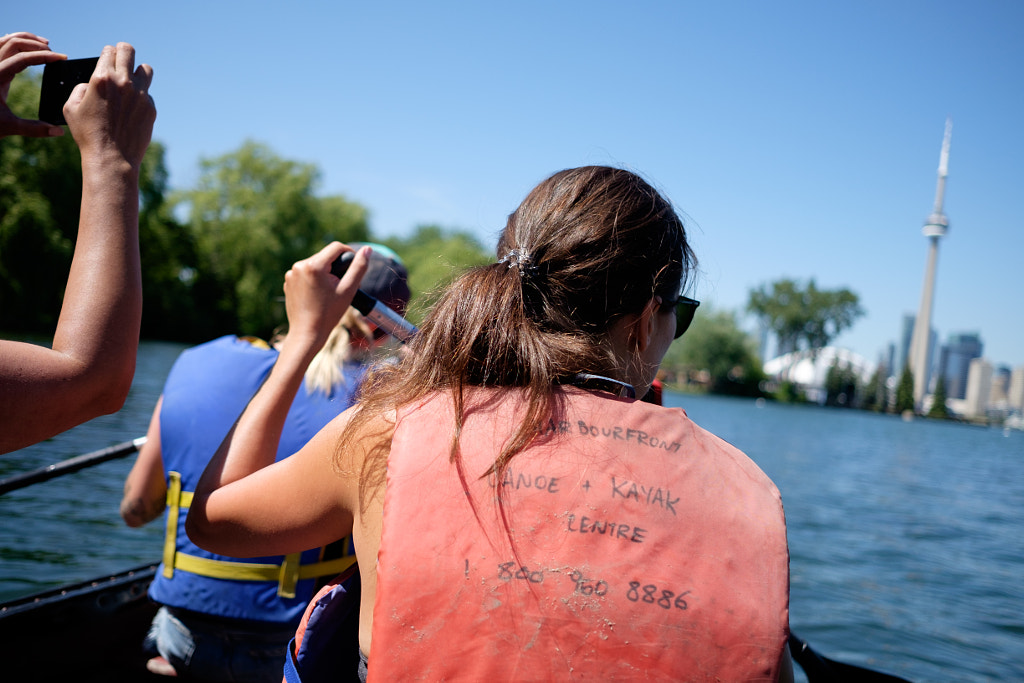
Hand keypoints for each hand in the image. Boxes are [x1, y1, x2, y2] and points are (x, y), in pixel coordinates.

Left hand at [0, 31, 66, 137]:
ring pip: (6, 39)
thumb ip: (34, 129)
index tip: (61, 58)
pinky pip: (1, 45)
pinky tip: (27, 47)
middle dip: (36, 45)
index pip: (23, 58)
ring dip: (26, 39)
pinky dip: (16, 42)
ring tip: (45, 44)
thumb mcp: (9, 127)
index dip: (44, 56)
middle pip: (14, 42)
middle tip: (54, 53)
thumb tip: (59, 132)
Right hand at [64, 42, 155, 171]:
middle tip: (121, 59)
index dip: (107, 53)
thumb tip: (92, 82)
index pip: (110, 50)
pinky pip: (147, 94)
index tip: (107, 59)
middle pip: (128, 50)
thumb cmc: (88, 134)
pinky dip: (140, 98)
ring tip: (131, 82)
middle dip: (123, 52)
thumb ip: (81, 88)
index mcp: (102, 78)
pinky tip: (131, 110)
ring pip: (145, 69)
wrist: (112, 158)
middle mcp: (124, 82)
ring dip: (137, 71)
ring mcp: (140, 95)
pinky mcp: (151, 108)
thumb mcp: (71, 108)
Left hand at [282, 243, 370, 351]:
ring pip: (315, 265)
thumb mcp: (348, 290)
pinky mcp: (288, 282)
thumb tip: (368, 249)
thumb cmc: (329, 314)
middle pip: (324, 256)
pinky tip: (317, 296)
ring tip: (328, 293)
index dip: (349, 253)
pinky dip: (313, 280)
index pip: (336, 247)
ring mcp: (291, 274)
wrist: (307, 333)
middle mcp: (299, 266)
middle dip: (335, 267)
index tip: (353, 265)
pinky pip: (305, 274)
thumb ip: (359, 267)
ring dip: (324, 273)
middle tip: (340, 286)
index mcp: (314, 265)